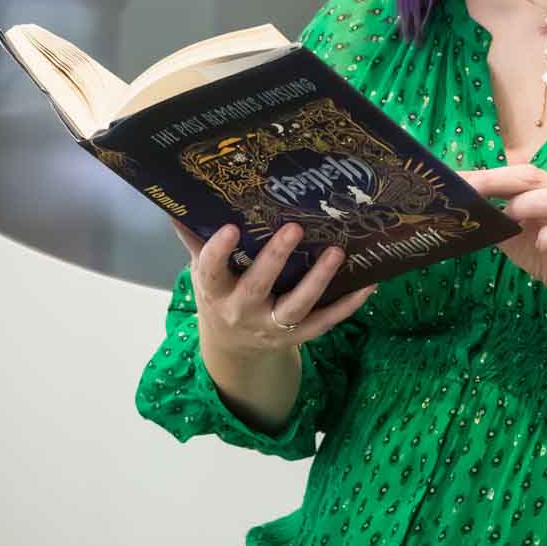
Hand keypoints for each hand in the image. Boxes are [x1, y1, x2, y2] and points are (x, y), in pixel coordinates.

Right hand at [169, 218, 377, 355]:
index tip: (230, 227)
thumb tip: (178, 198)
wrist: (234, 347)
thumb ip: (194, 237)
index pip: (211, 271)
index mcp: (216, 290)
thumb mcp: (202, 270)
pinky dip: (348, 304)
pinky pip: (325, 321)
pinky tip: (369, 283)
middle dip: (275, 260)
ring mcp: (272, 326)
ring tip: (336, 253)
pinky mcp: (299, 336)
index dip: (218, 252)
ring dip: (317, 281)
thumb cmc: (220, 292)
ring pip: (296, 307)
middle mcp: (242, 311)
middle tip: (294, 228)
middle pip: (257, 287)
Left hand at [457, 163, 546, 326]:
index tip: (452, 179)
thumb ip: (494, 218)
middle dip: (497, 182)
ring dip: (529, 206)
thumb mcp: (514, 234)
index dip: (483, 175)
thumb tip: (456, 208)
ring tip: (510, 220)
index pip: (512, 174)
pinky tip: (540, 245)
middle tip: (469, 191)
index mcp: (542, 191)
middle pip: (532, 177)